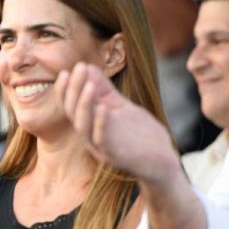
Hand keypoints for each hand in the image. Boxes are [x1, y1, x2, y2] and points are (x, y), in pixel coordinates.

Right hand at [56, 62, 180, 186]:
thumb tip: (87, 67)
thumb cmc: (141, 135)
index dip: (65, 90)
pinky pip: (102, 139)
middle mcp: (90, 138)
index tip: (67, 71)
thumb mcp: (121, 107)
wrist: (163, 161)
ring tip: (88, 85)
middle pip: (73, 113)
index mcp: (89, 126)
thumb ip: (104, 90)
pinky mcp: (115, 156)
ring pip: (83, 126)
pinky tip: (104, 107)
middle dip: (74, 90)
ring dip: (84, 104)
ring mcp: (101, 148)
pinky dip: (101, 123)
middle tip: (78, 69)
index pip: (69, 106)